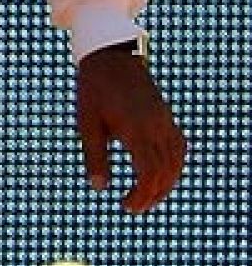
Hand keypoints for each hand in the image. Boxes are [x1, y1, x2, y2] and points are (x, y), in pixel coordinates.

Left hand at [75, 42, 185, 212]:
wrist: (110, 57)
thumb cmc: (94, 90)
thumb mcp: (87, 123)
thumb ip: (94, 156)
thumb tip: (98, 188)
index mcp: (136, 130)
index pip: (149, 174)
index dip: (142, 196)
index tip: (127, 207)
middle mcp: (157, 127)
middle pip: (166, 173)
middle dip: (153, 195)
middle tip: (134, 207)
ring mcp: (165, 121)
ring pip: (176, 162)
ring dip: (165, 183)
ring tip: (146, 196)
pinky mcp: (166, 117)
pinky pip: (178, 148)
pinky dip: (173, 166)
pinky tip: (159, 174)